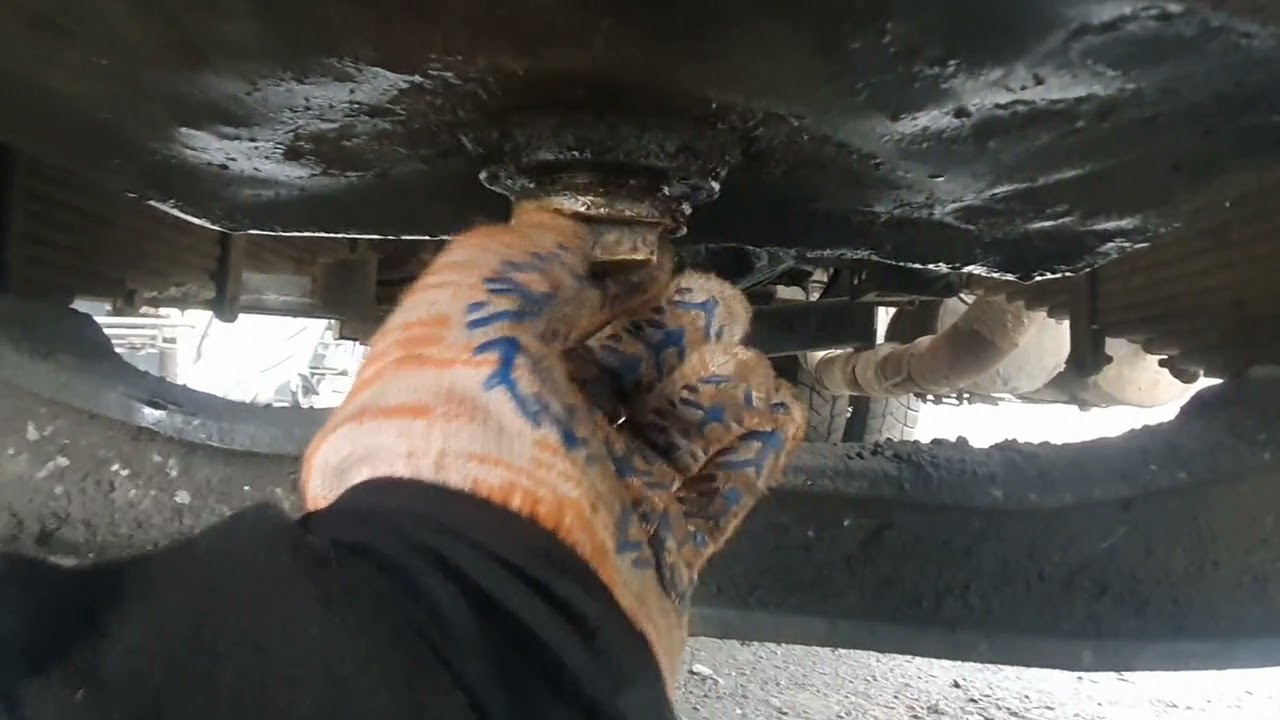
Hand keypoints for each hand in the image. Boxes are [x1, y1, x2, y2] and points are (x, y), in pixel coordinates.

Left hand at [300, 205, 804, 687]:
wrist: (494, 588)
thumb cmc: (463, 445)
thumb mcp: (469, 309)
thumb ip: (516, 258)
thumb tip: (555, 230)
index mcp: (490, 382)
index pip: (562, 321)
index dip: (609, 285)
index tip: (653, 261)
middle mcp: (545, 444)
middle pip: (630, 372)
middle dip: (678, 329)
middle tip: (719, 305)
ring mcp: (604, 500)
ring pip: (680, 430)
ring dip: (722, 387)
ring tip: (745, 363)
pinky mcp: (657, 552)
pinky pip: (717, 496)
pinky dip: (753, 452)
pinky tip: (777, 414)